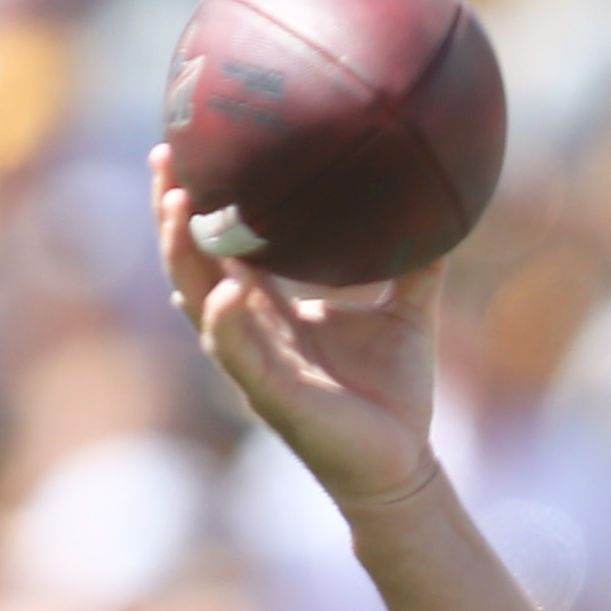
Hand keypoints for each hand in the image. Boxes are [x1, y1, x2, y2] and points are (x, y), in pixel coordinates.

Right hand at [151, 145, 441, 510]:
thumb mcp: (409, 317)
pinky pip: (238, 355)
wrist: (403, 464)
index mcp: (272, 309)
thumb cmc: (394, 394)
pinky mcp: (271, 397)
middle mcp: (250, 330)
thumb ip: (417, 268)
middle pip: (191, 263)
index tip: (188, 146)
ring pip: (199, 301)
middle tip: (165, 157)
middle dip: (171, 213)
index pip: (220, 246)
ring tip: (179, 203)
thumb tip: (445, 210)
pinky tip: (230, 289)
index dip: (200, 203)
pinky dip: (228, 322)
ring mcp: (253, 363)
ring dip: (183, 254)